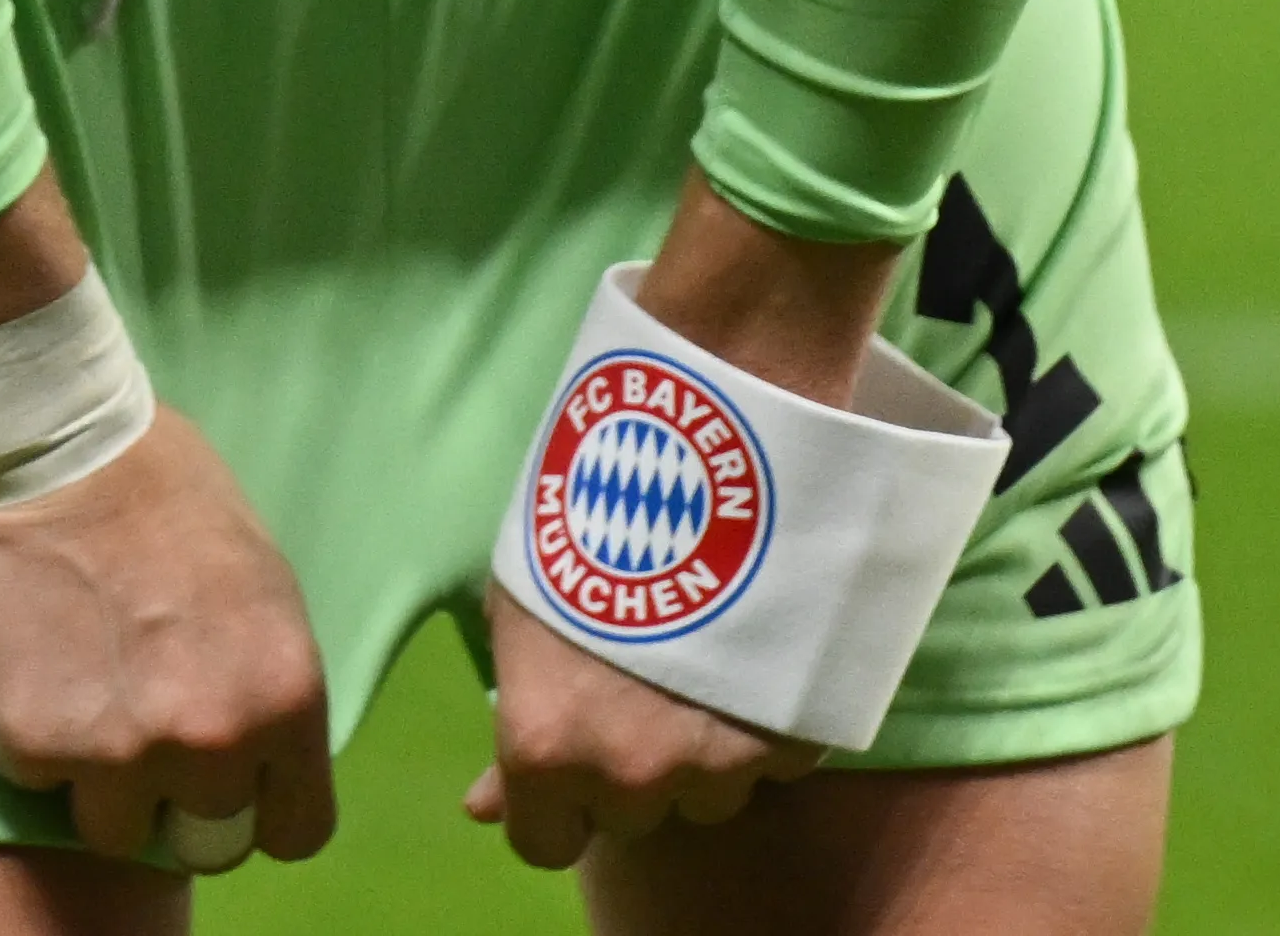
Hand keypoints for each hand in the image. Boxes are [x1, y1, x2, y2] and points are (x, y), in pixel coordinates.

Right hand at [0, 404, 336, 870]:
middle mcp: (209, 740)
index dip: (267, 808)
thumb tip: (258, 748)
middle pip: (206, 839)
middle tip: (152, 727)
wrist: (53, 447)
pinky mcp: (31, 747)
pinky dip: (37, 738)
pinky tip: (39, 664)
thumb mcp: (264, 584)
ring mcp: (116, 754)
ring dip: (105, 780)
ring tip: (90, 696)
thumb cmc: (168, 491)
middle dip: (183, 796)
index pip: (298, 829)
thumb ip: (264, 683)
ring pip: (117, 828)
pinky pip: (40, 780)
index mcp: (285, 697)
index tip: (241, 785)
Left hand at [458, 170, 877, 861]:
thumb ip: (515, 721)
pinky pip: (773, 763)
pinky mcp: (796, 734)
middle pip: (631, 813)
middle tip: (639, 679)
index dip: (554, 797)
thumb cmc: (591, 503)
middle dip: (629, 764)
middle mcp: (632, 771)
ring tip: (702, 657)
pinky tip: (752, 650)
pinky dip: (763, 723)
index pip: (544, 845)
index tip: (571, 744)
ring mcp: (721, 760)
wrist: (712, 434)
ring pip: (709, 793)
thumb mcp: (523, 608)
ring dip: (700, 748)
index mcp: (546, 745)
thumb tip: (483, 806)